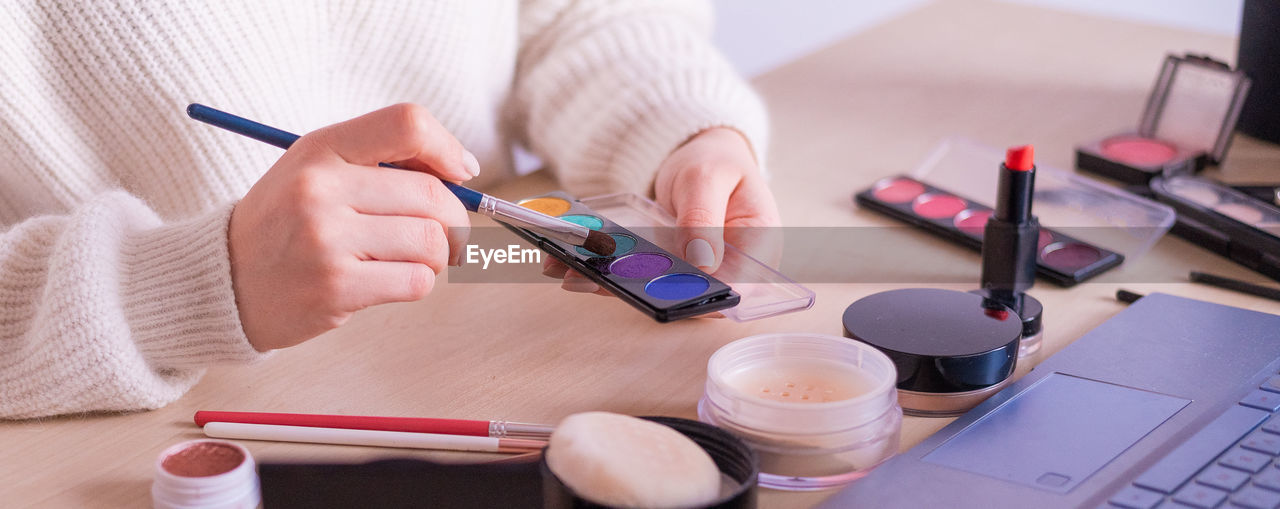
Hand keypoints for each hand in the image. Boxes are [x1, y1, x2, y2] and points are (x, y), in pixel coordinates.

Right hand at [229, 104, 478, 350]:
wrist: (223, 281)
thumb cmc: (288, 222)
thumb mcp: (317, 170)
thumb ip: (382, 162)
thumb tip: (462, 173)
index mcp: (320, 148)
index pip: (408, 124)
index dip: (448, 149)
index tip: (460, 173)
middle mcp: (320, 188)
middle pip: (433, 196)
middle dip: (455, 219)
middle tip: (445, 234)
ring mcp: (326, 239)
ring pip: (431, 242)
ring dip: (438, 256)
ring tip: (411, 258)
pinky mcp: (335, 287)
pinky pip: (416, 281)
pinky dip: (417, 283)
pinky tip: (388, 280)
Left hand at [548, 127, 780, 292]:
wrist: (705, 157)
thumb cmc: (718, 163)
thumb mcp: (709, 177)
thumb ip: (704, 215)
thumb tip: (703, 262)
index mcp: (757, 253)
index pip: (735, 292)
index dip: (697, 300)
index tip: (654, 294)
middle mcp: (730, 274)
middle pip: (688, 297)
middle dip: (637, 293)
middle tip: (588, 280)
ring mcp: (697, 277)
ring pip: (656, 292)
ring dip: (611, 285)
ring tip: (567, 272)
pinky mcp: (670, 273)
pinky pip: (641, 279)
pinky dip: (607, 273)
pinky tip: (570, 264)